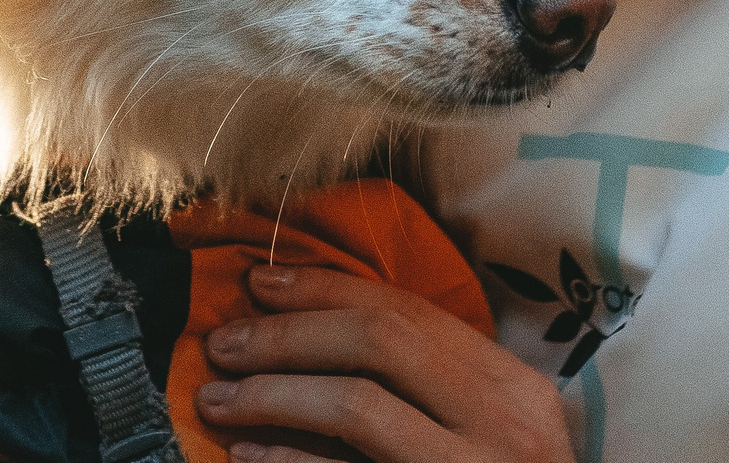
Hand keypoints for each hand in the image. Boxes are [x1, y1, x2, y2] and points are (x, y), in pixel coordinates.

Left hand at [196, 262, 573, 462]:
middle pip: (379, 342)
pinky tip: (248, 457)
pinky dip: (291, 461)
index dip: (324, 288)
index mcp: (510, 386)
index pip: (408, 311)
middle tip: (223, 342)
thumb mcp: (486, 428)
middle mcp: (500, 421)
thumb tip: (317, 334)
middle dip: (288, 334)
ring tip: (218, 399)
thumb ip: (430, 386)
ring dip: (274, 394)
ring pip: (359, 405)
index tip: (259, 282)